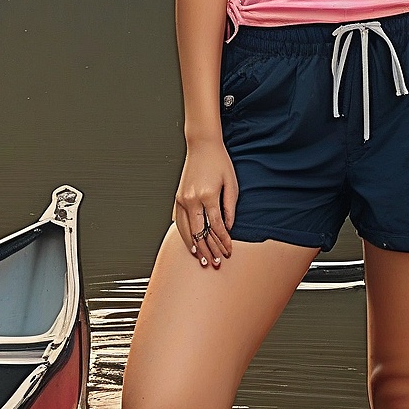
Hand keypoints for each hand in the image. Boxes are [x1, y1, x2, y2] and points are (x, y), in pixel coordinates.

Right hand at [174, 138, 238, 267]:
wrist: (202, 146)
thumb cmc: (219, 162)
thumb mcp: (231, 183)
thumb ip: (230, 207)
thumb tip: (228, 227)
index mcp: (207, 195)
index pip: (216, 226)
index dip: (223, 241)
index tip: (229, 251)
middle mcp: (192, 199)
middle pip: (200, 233)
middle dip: (209, 250)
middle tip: (216, 262)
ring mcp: (182, 199)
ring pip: (187, 230)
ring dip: (195, 247)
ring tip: (202, 259)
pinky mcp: (178, 198)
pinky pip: (179, 222)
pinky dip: (185, 235)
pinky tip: (190, 244)